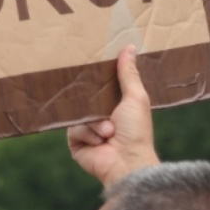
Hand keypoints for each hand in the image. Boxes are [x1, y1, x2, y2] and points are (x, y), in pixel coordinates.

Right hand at [67, 47, 158, 186]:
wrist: (126, 161)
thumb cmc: (136, 131)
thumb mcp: (135, 97)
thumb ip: (129, 73)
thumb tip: (130, 47)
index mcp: (116, 106)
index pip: (101, 87)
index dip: (98, 78)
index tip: (93, 64)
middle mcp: (100, 118)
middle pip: (86, 99)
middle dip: (92, 101)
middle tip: (98, 99)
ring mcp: (87, 131)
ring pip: (79, 114)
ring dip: (95, 122)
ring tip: (108, 132)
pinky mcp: (76, 143)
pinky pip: (73, 129)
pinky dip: (86, 133)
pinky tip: (98, 141)